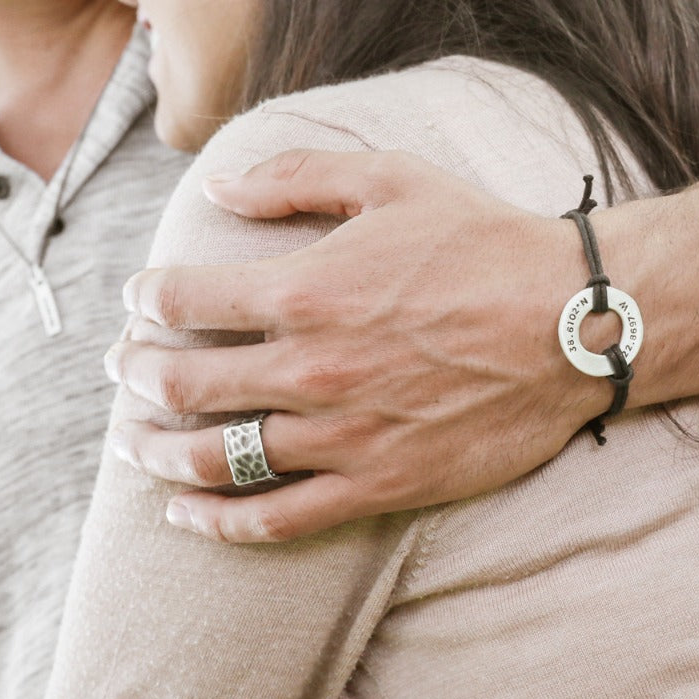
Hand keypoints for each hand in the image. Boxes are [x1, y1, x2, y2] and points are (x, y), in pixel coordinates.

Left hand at [106, 149, 607, 541]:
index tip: (137, 300)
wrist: (579, 322)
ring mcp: (343, 434)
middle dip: (137, 373)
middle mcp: (312, 366)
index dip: (147, 299)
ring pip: (218, 458)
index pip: (187, 300)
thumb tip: (218, 185)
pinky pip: (279, 518)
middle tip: (119, 367)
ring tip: (130, 441)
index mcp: (307, 289)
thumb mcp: (389, 178)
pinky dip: (220, 522)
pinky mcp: (379, 484)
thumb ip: (294, 176)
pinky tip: (185, 514)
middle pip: (186, 382)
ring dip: (157, 452)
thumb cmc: (484, 241)